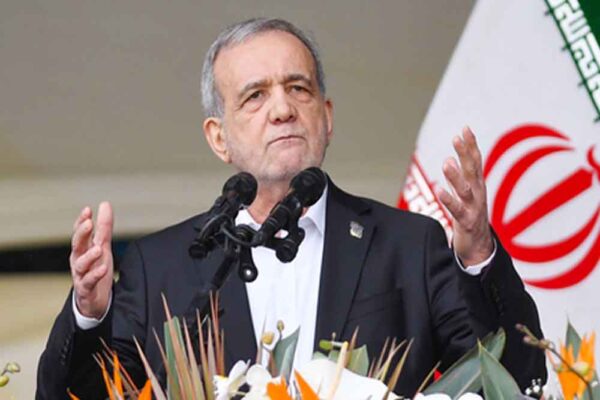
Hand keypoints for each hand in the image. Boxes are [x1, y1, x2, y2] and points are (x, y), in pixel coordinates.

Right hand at [69, 201, 113, 318]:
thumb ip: (104, 227)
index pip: (80, 233)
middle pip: (77, 245)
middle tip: (89, 223)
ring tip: (98, 249)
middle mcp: (78, 260)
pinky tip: (103, 269)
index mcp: (82, 249)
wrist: (93, 300)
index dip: (82, 222)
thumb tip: (105, 204)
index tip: (87, 210)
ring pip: (80, 264)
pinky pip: (88, 282)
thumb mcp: (102, 246)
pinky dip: (95, 275)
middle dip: (82, 234)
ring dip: (88, 256)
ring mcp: (81, 275)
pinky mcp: (86, 289)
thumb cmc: (95, 269)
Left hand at [436, 127, 493, 265]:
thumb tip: (450, 159)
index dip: (471, 145)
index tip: (465, 129)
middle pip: (472, 170)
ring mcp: (473, 208)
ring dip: (456, 176)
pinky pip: (456, 210)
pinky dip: (449, 200)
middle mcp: (477, 194)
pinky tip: (440, 191)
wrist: (478, 247)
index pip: (475, 161)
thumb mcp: (465, 195)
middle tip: (458, 138)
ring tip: (446, 163)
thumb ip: (458, 177)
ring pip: (464, 189)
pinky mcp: (466, 222)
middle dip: (466, 153)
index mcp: (477, 185)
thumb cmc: (470, 217)